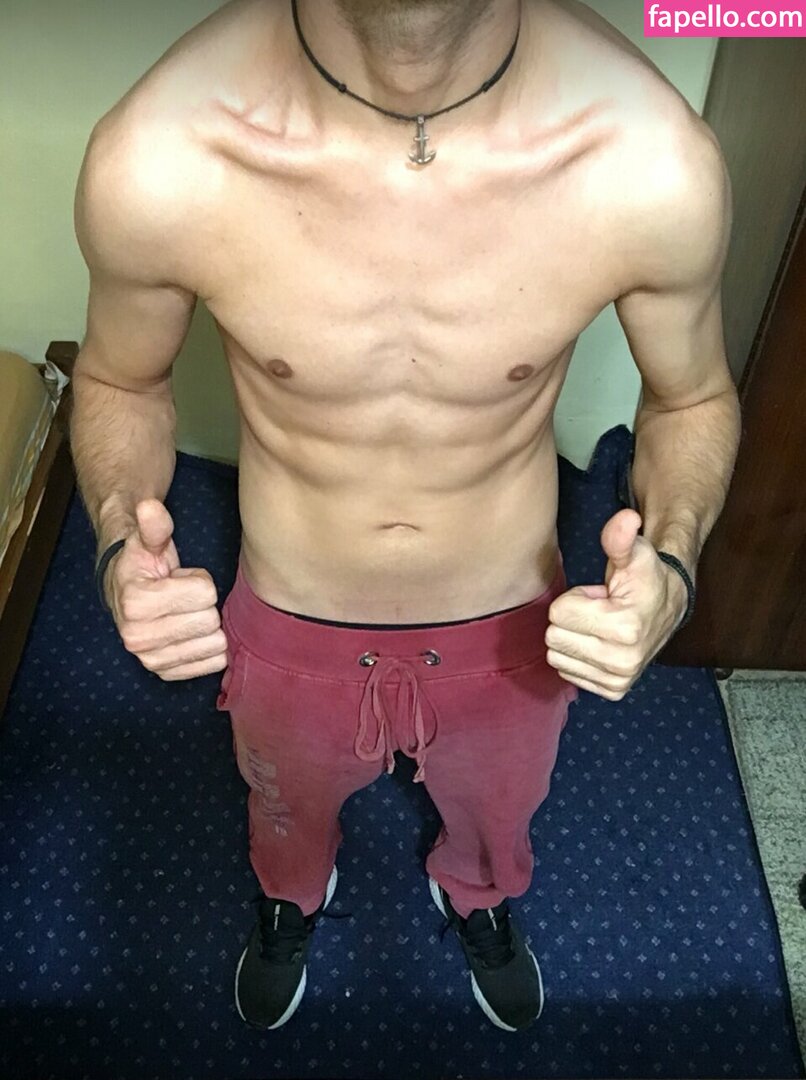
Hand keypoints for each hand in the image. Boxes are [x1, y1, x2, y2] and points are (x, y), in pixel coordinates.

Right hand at [105, 498, 227, 681]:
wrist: (126, 589)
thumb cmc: (143, 563)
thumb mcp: (149, 539)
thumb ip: (155, 525)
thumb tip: (149, 507)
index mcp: (135, 602)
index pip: (205, 593)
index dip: (199, 581)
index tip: (179, 578)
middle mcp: (138, 638)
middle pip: (211, 620)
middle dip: (203, 604)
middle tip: (183, 597)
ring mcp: (151, 659)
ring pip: (214, 644)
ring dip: (207, 627)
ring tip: (184, 614)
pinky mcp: (166, 673)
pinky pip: (212, 665)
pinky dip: (210, 648)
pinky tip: (193, 633)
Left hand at [545, 509, 687, 700]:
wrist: (669, 609)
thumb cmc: (646, 578)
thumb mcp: (635, 552)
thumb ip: (621, 537)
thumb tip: (626, 519)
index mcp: (625, 628)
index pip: (558, 613)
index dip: (575, 598)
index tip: (598, 596)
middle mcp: (622, 661)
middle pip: (553, 637)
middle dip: (571, 619)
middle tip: (597, 611)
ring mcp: (618, 680)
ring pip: (556, 656)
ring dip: (572, 638)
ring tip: (598, 627)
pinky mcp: (612, 691)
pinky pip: (565, 672)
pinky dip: (576, 656)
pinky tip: (599, 643)